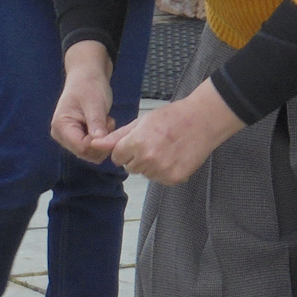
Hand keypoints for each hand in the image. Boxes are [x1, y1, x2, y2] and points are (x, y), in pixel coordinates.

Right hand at [51, 40, 115, 160]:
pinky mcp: (77, 138)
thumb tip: (100, 142)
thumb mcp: (94, 102)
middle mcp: (61, 136)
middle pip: (85, 153)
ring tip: (105, 121)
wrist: (87, 75)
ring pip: (90, 153)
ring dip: (102, 140)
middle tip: (108, 121)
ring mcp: (68, 138)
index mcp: (61, 126)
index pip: (81, 148)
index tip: (108, 126)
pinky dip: (101, 139)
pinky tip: (103, 124)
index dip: (98, 144)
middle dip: (101, 142)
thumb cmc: (89, 85)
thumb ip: (96, 123)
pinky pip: (92, 148)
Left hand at [93, 79, 245, 185]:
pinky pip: (160, 179)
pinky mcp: (174, 178)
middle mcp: (148, 159)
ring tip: (166, 149)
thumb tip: (94, 145)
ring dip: (151, 165)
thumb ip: (117, 137)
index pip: (117, 157)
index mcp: (136, 143)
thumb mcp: (141, 122)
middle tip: (155, 143)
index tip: (137, 141)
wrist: (202, 120)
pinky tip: (174, 157)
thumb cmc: (172, 117)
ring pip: (145, 174)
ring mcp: (162, 170)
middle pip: (130, 167)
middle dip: (137, 157)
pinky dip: (165, 171)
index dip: (125, 149)